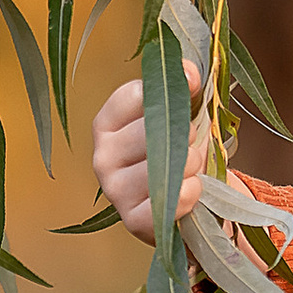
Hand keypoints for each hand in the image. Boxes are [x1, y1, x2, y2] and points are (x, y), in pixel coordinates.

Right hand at [89, 62, 203, 243]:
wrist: (190, 201)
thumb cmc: (180, 152)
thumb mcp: (184, 114)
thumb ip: (183, 87)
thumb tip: (187, 72)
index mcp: (108, 123)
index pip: (134, 96)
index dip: (170, 93)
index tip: (190, 96)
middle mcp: (102, 155)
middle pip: (151, 132)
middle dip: (185, 138)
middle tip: (190, 146)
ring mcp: (114, 190)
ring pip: (162, 168)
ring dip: (190, 167)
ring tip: (190, 171)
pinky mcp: (132, 220)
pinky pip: (169, 201)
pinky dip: (189, 195)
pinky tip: (190, 192)